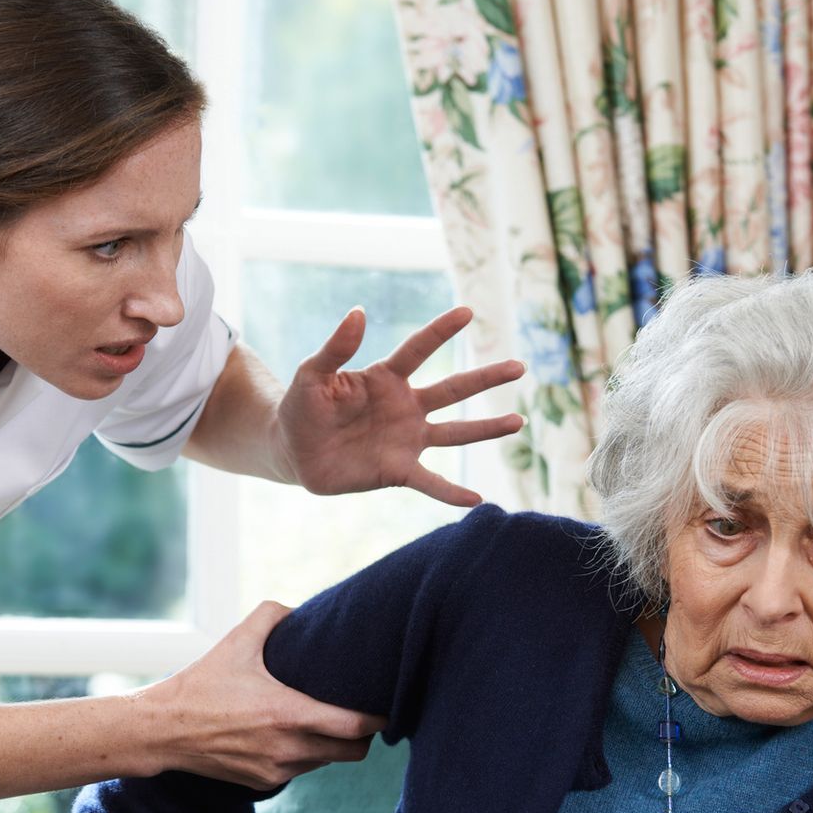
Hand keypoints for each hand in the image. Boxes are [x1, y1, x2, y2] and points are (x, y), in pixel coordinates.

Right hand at [140, 601, 382, 787]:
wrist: (162, 731)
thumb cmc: (200, 685)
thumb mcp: (235, 642)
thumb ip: (271, 616)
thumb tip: (299, 609)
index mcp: (287, 714)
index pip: (355, 727)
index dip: (379, 719)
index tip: (388, 706)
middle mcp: (287, 749)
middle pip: (353, 752)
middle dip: (364, 736)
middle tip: (364, 714)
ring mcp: (276, 770)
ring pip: (327, 762)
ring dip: (333, 745)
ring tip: (329, 721)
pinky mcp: (263, 783)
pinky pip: (301, 770)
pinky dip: (306, 755)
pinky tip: (296, 734)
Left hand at [277, 305, 525, 506]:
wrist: (293, 451)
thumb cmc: (303, 407)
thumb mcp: (312, 374)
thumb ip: (336, 347)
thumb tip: (358, 313)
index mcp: (385, 378)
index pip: (419, 350)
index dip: (441, 331)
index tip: (467, 313)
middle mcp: (406, 406)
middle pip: (454, 389)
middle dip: (486, 378)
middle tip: (519, 366)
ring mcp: (407, 439)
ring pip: (456, 432)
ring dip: (486, 428)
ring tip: (518, 422)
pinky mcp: (398, 470)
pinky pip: (431, 482)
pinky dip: (452, 492)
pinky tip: (476, 500)